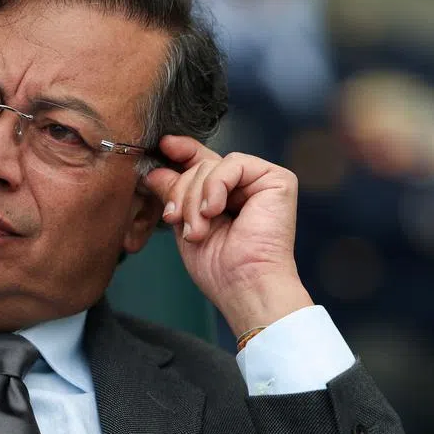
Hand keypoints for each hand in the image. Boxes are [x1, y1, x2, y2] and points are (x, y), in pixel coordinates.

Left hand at [142, 135, 312, 335]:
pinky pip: (233, 164)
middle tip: (179, 222)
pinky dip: (216, 186)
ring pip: (212, 165)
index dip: (183, 152)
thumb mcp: (186, 225)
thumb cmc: (220, 269)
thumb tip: (155, 171)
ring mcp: (262, 182)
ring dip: (196, 198)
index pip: (202, 164)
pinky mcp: (278, 180)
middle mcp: (245, 187)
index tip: (163, 147)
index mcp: (226, 198)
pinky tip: (215, 210)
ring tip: (199, 230)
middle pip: (200, 166)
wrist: (245, 286)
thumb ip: (174, 194)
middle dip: (182, 193)